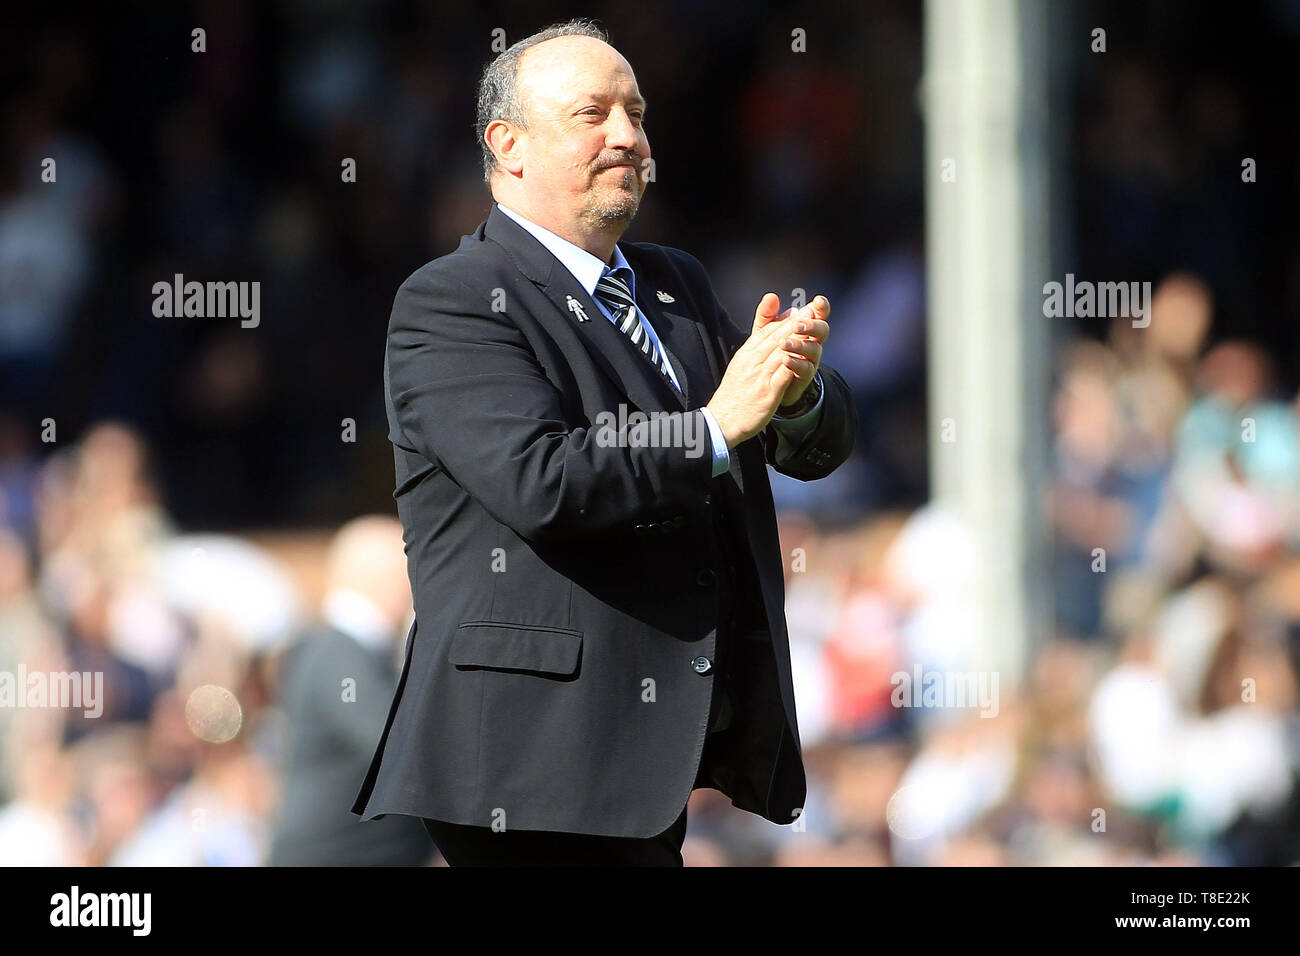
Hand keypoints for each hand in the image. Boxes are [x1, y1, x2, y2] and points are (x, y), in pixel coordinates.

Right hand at [705, 293, 830, 447]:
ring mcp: (760, 376)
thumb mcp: (740, 366)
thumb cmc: (734, 394)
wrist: (723, 420)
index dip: (785, 319)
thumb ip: (755, 350)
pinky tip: (805, 356)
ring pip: (780, 352)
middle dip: (794, 323)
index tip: (801, 309)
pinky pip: (783, 374)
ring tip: (812, 328)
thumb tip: (770, 337)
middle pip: (776, 338)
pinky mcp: (767, 392)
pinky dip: (793, 363)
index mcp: (746, 354)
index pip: (767, 332)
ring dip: (797, 339)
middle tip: (810, 311)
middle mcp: (752, 362)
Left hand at [775, 295, 828, 410]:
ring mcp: (810, 360)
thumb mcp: (764, 332)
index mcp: (805, 328)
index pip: (818, 315)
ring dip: (800, 344)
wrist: (766, 383)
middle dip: (812, 326)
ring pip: (814, 350)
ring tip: (784, 343)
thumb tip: (771, 296)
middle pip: (822, 331)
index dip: (821, 308)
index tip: (817, 302)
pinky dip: (796, 363)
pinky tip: (785, 359)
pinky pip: (805, 369)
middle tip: (797, 325)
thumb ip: (767, 315)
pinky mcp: (804, 377)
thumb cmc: (770, 352)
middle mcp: (812, 342)